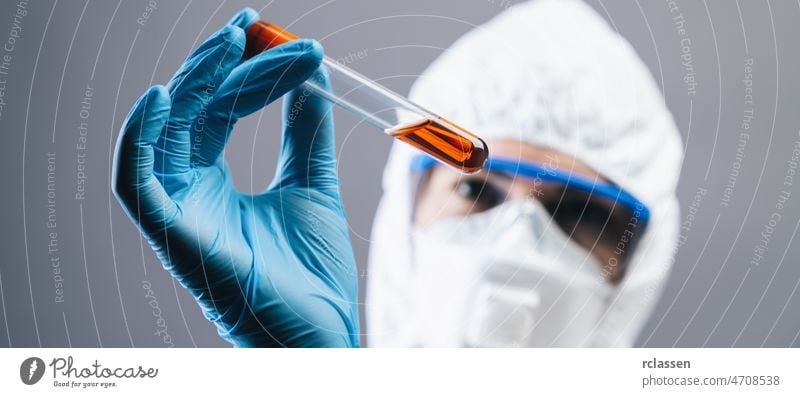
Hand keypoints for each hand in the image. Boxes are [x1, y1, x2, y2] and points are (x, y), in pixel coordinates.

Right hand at [112, 8, 358, 346]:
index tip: (283, 39)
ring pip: (162, 134)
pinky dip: (139, 139)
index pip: (217, 111)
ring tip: (228, 44)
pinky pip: (135, 183)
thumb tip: (311, 71)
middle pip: (188, 112)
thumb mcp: (313, 183)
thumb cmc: (313, 272)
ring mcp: (176, 214)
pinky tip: (163, 96)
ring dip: (190, 84)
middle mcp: (188, 193)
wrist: (322, 333)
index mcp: (214, 183)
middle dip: (218, 66)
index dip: (242, 72)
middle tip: (253, 28)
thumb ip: (305, 130)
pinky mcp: (171, 237)